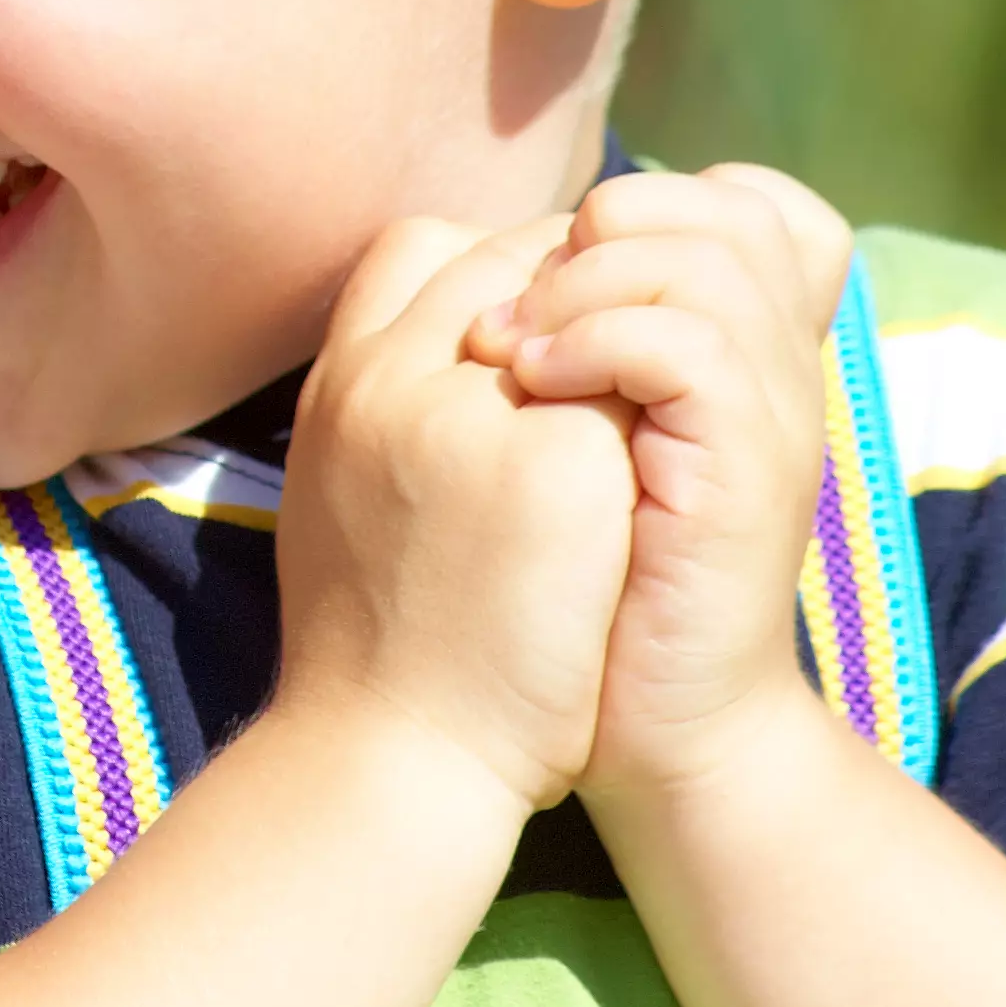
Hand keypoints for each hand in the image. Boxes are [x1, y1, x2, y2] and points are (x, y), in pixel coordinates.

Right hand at [270, 215, 645, 817]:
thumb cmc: (377, 646)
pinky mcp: (559, 466)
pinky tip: (662, 474)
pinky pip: (631, 385)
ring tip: (646, 418)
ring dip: (620, 349)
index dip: (504, 270)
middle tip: (625, 360)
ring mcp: (474, 413)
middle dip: (583, 289)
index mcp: (342, 379)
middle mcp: (395, 374)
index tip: (549, 327)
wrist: (393, 760)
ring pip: (584, 306)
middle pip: (515, 257)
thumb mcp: (347, 495)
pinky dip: (652, 418)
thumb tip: (469, 347)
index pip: (424, 246)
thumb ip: (389, 409)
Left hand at [473, 164, 854, 802]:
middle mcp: (780, 372)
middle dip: (605, 231)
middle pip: (730, 209)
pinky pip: (689, 346)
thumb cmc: (598, 597)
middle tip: (516, 309)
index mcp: (751, 355)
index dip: (647, 206)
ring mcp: (775, 418)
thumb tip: (508, 261)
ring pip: (707, 262)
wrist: (656, 732)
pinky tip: (532, 383)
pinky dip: (598, 342)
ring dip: (586, 283)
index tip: (549, 277)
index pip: (748, 201)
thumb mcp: (589, 449)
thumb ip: (585, 352)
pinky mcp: (751, 473)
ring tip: (511, 349)